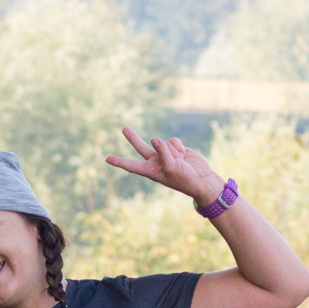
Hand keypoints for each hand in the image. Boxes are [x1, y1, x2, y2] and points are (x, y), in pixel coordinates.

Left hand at [105, 127, 225, 208]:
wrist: (201, 179)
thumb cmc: (184, 179)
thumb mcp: (171, 167)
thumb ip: (162, 152)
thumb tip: (155, 138)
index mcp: (150, 171)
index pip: (132, 165)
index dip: (120, 162)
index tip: (107, 159)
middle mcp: (156, 161)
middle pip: (141, 147)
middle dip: (133, 138)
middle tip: (124, 128)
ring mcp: (165, 154)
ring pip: (163, 142)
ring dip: (172, 149)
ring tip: (179, 160)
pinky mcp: (176, 148)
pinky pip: (173, 140)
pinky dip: (179, 146)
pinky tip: (184, 154)